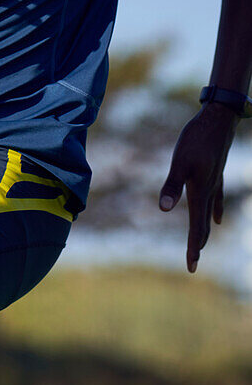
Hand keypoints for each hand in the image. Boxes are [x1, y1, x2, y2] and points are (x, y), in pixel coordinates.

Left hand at [159, 102, 238, 273]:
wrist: (220, 117)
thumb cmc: (197, 138)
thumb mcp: (179, 162)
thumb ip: (171, 186)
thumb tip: (163, 209)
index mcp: (199, 193)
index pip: (195, 228)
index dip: (191, 249)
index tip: (191, 268)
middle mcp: (209, 192)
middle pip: (202, 225)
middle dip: (196, 245)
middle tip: (192, 265)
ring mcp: (215, 183)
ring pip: (209, 214)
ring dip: (203, 231)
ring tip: (199, 247)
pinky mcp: (216, 173)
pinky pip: (216, 199)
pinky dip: (215, 211)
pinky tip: (218, 219)